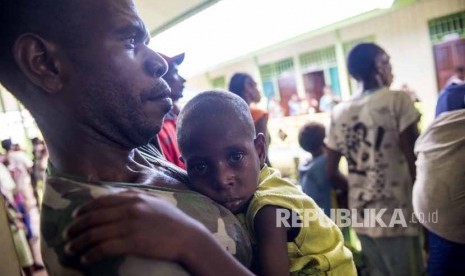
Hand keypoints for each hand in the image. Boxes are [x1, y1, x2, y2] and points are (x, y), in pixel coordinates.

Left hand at [63, 191, 206, 265]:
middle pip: (93, 217)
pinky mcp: (133, 243)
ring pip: (95, 234)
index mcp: (133, 197)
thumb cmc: (172, 220)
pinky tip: (86, 259)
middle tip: (67, 234)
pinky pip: (104, 248)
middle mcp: (129, 209)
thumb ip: (135, 196)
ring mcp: (130, 226)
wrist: (188, 236)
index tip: (75, 216)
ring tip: (70, 249)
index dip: (84, 210)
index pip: (100, 201)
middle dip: (76, 227)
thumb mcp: (154, 201)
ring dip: (79, 243)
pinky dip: (91, 254)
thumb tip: (115, 194)